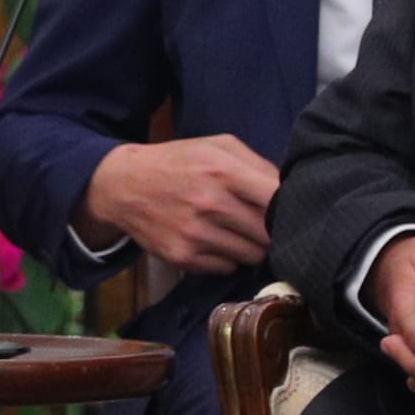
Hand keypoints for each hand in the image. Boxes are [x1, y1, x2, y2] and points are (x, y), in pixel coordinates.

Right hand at [80, 133, 282, 271]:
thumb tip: (290, 191)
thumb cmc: (178, 162)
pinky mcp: (183, 257)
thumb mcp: (217, 146)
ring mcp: (195, 234)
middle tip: (261, 223)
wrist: (124, 185)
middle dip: (270, 230)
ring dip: (251, 246)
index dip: (289, 207)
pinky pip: (227, 268)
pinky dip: (227, 258)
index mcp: (223, 170)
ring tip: (237, 231)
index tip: (287, 208)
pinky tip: (214, 241)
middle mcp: (210, 203)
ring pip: (252, 255)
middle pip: (268, 233)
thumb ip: (257, 164)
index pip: (277, 200)